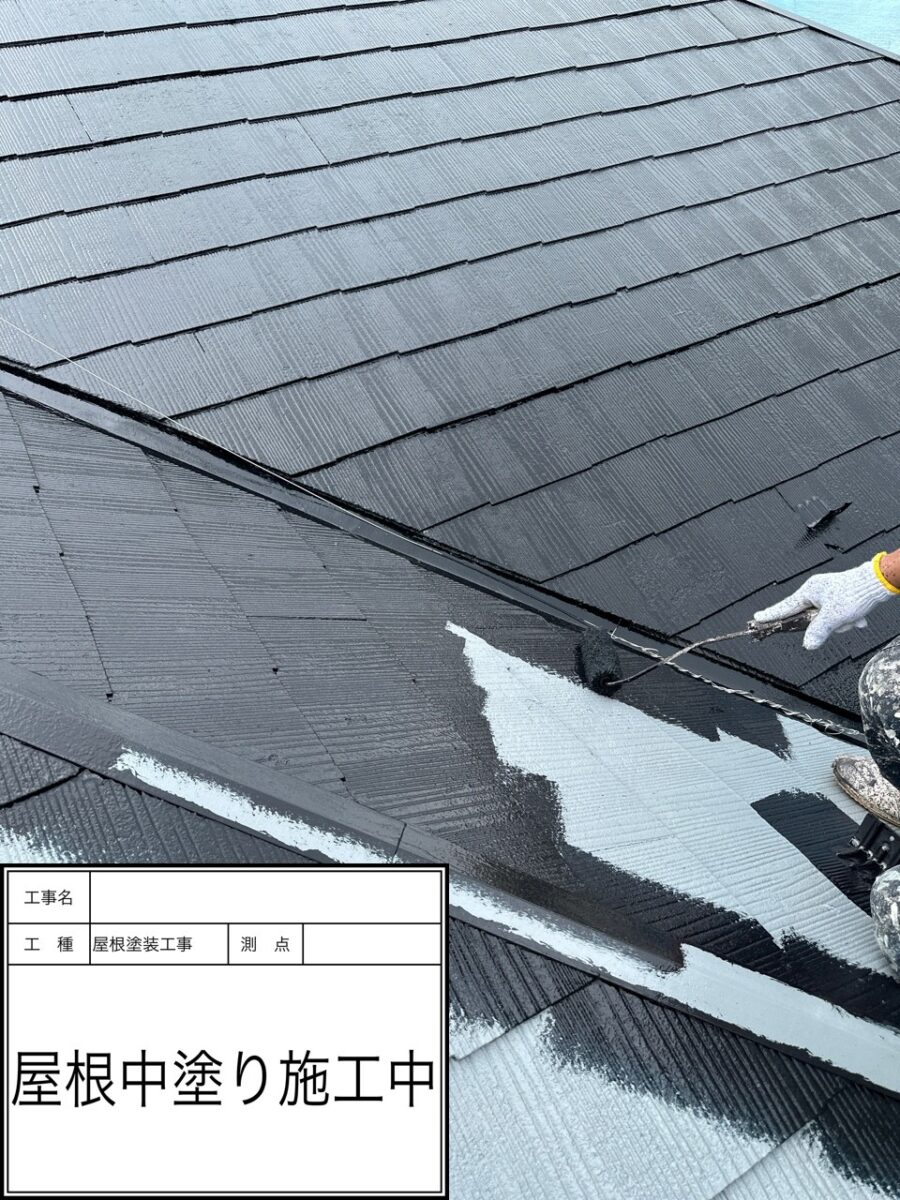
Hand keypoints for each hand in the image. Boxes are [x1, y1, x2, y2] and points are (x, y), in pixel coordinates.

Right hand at [753, 558, 893, 649]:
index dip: (771, 614)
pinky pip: (838, 613)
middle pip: (811, 616)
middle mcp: (817, 590)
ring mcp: (829, 592)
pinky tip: (858, 617)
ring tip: (852, 618)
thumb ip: (817, 631)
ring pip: (827, 617)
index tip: (757, 619)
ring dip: (840, 622)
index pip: (785, 607)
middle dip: (827, 624)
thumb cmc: (854, 593)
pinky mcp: (840, 595)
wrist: (877, 582)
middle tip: (837, 623)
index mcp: (809, 590)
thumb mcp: (833, 617)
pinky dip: (848, 618)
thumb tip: (808, 644)